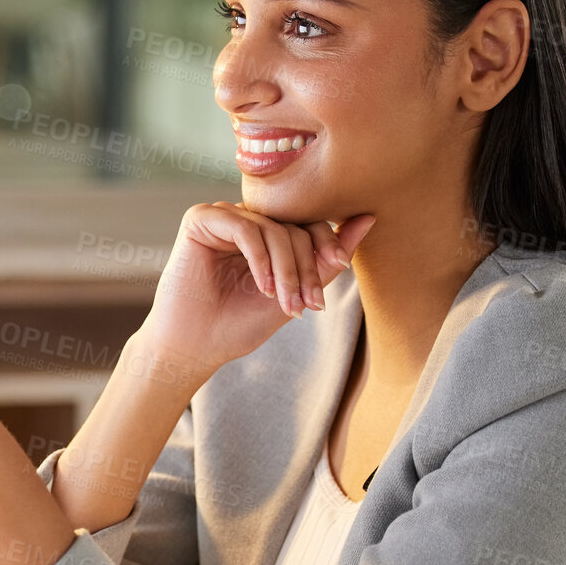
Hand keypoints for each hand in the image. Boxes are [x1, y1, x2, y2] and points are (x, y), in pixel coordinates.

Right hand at [139, 204, 374, 371]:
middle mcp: (246, 218)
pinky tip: (262, 287)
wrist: (196, 347)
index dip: (326, 248)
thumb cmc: (239, 324)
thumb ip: (328, 260)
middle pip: (294, 227)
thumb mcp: (296, 293)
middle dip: (305, 269)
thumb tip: (369, 219)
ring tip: (283, 303)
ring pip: (273, 228)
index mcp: (267, 233)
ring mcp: (223, 216)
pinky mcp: (200, 219)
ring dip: (285, 270)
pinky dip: (260, 258)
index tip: (332, 283)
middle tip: (307, 305)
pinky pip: (244, 227)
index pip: (308, 225)